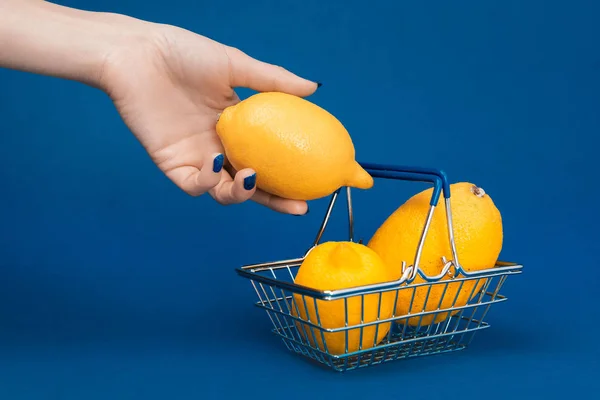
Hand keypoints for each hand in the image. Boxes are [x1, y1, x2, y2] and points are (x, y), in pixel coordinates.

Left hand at [99, 21, 318, 214]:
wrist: (138, 54)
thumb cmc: (183, 54)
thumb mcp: (235, 64)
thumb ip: (273, 80)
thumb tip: (314, 88)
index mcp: (238, 127)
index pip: (268, 159)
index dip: (289, 175)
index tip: (314, 183)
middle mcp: (221, 147)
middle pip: (251, 185)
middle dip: (275, 201)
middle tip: (298, 206)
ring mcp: (197, 158)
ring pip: (223, 192)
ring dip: (241, 193)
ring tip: (252, 177)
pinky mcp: (172, 164)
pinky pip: (193, 185)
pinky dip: (207, 181)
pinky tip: (217, 162)